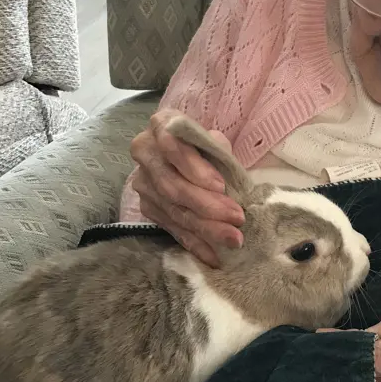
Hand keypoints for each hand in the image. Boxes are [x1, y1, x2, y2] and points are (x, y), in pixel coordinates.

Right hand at [129, 109, 244, 266]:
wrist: (192, 159)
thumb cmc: (208, 146)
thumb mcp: (214, 141)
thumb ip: (217, 151)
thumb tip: (228, 177)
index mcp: (161, 125)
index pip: (171, 145)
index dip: (194, 166)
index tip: (220, 185)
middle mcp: (145, 152)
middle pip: (172, 184)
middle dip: (207, 205)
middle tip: (237, 218)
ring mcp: (143, 182)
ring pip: (174, 210)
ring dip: (206, 228)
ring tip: (233, 239)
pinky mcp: (148, 208)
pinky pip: (173, 229)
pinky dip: (195, 244)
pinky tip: (214, 256)